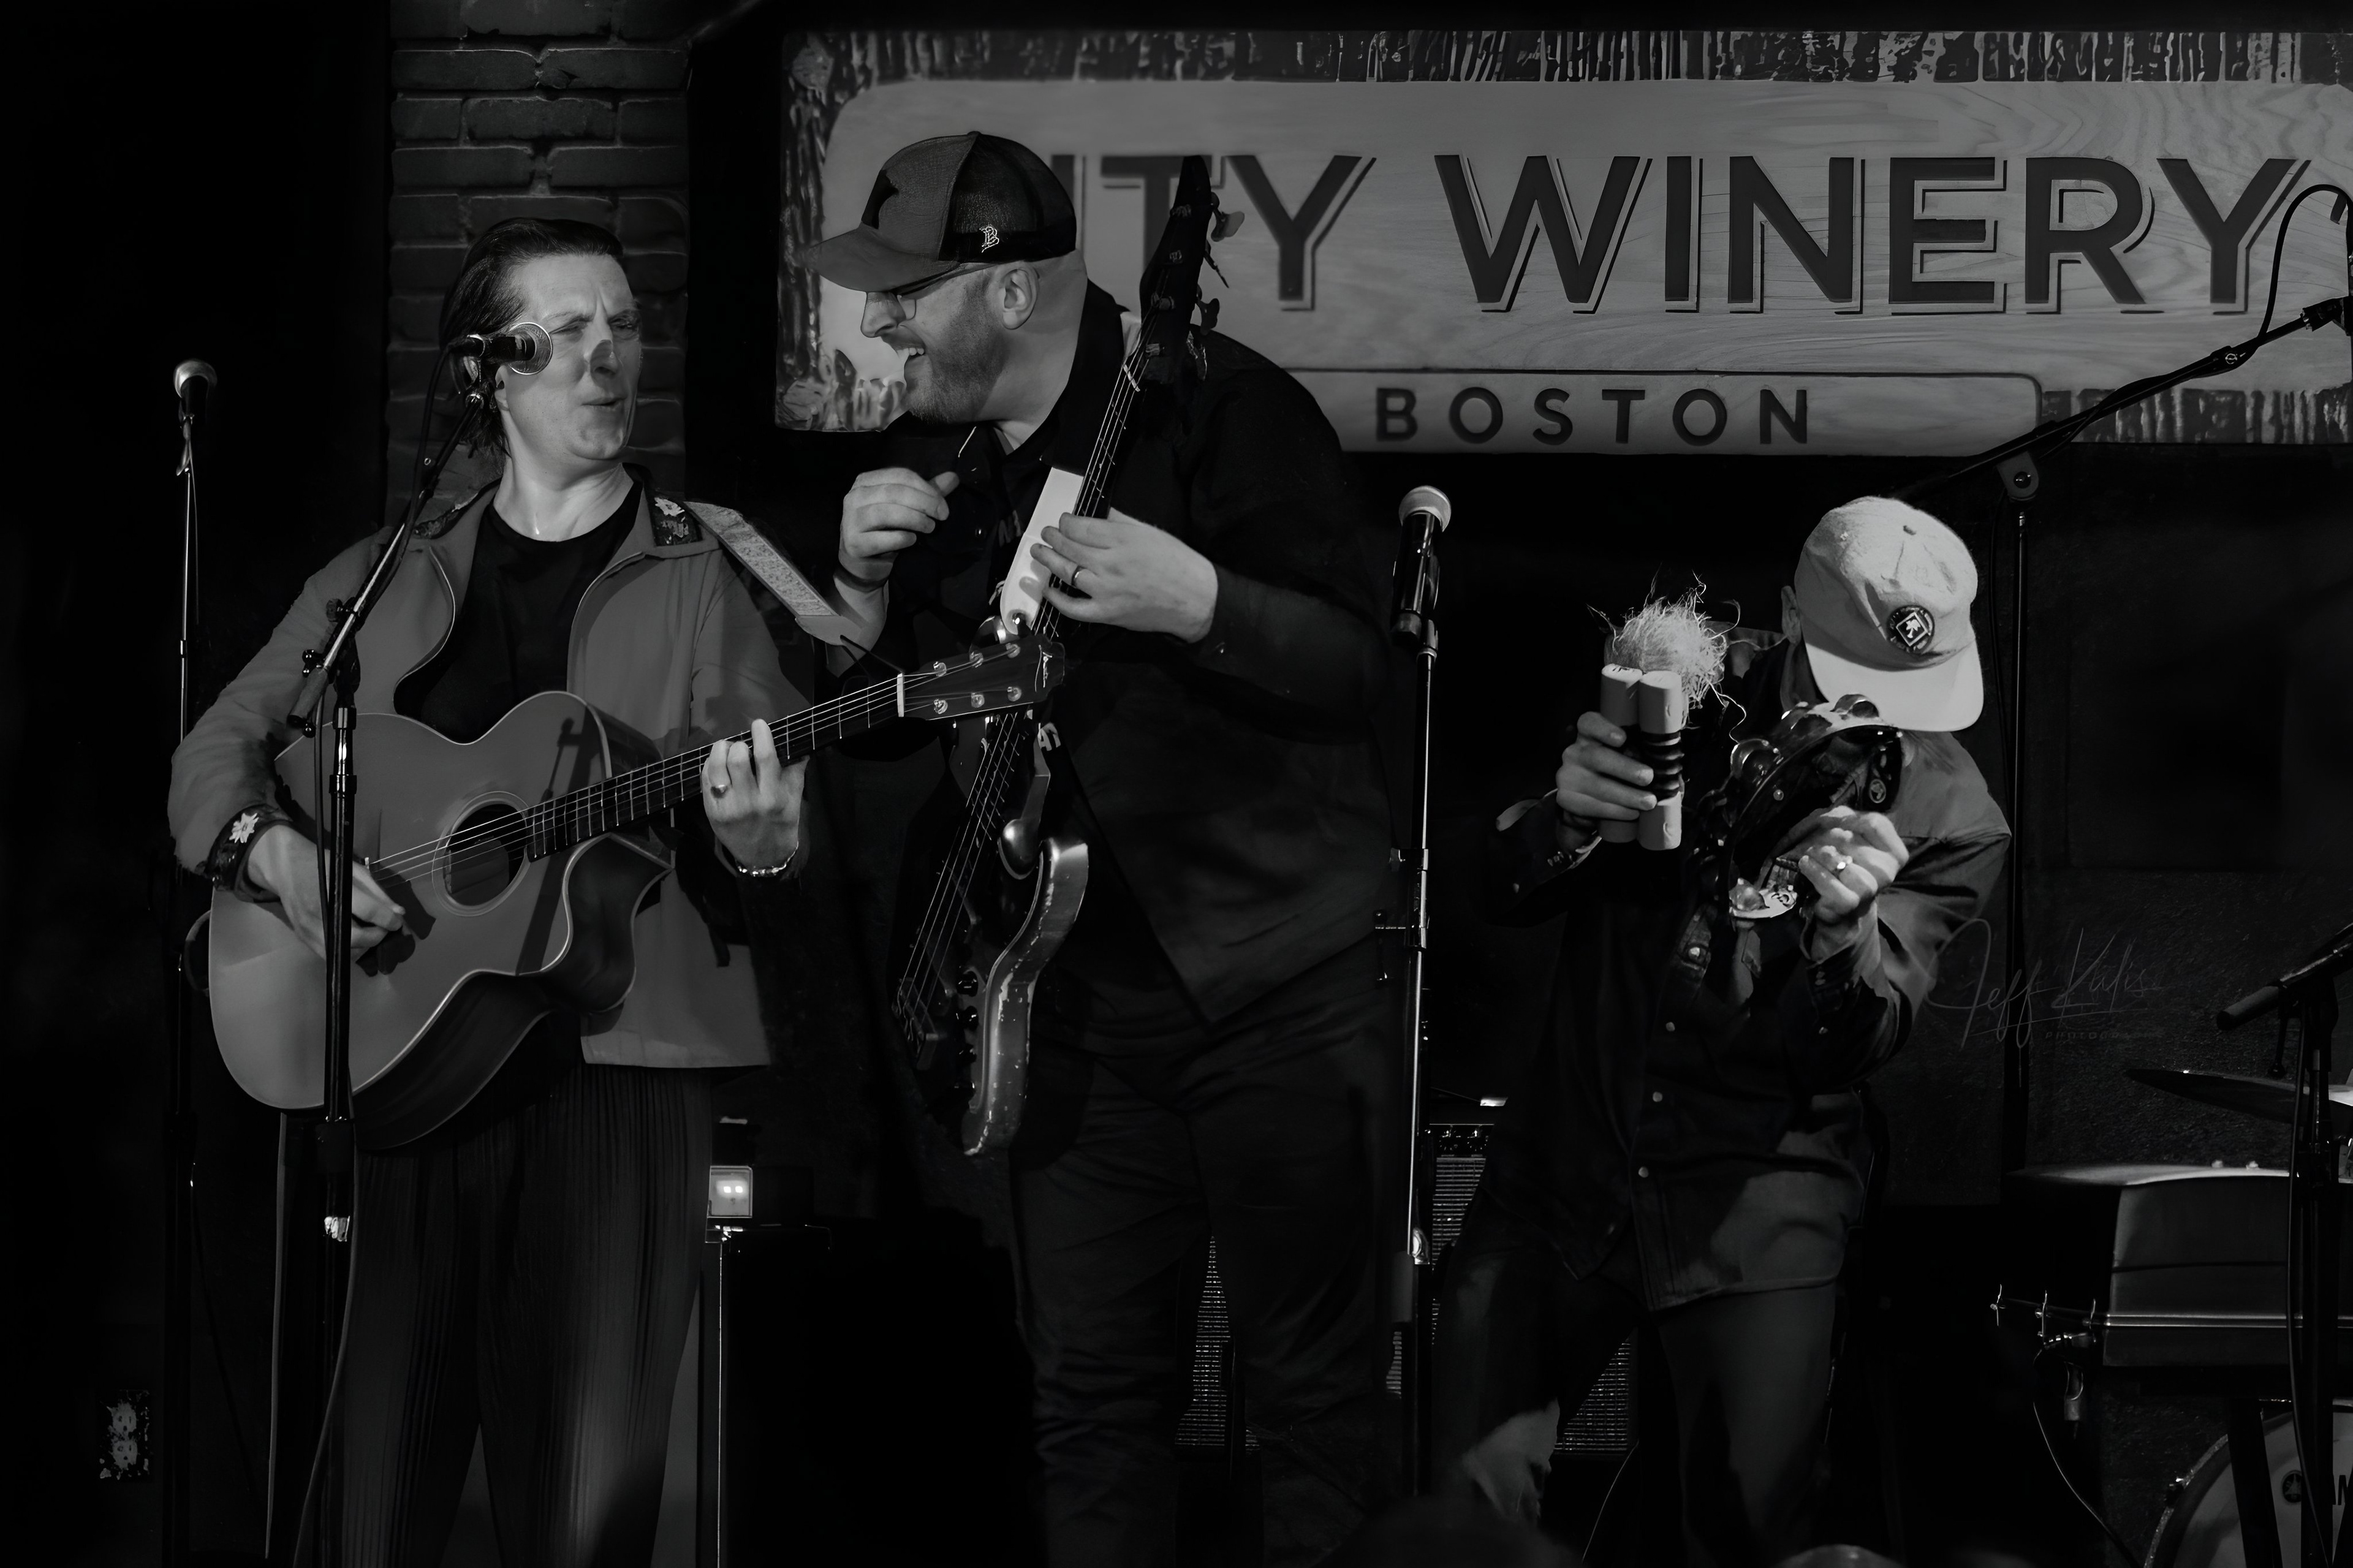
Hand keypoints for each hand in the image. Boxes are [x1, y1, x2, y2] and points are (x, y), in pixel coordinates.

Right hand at [243, 824, 405, 959]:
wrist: (286, 868)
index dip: (389, 920)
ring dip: (363, 947)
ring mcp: (308, 929)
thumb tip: (398, 913)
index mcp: (334, 891)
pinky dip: (346, 950)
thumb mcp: (353, 869)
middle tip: (384, 928)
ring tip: (369, 933)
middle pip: (356, 938)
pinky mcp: (302, 938)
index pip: (368, 912)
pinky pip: (329, 954)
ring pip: (344, 952)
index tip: (398, 922)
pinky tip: (352, 938)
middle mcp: (319, 914)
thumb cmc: (323, 865)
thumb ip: (376, 892)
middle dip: (377, 936)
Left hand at [702, 718, 806, 871]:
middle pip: (736, 758)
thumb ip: (795, 771)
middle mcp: (748, 802)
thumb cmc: (782, 825)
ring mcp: (727, 808)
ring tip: (726, 750)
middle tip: (742, 746)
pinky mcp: (711, 812)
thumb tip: (798, 744)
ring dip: (720, 751)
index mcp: (773, 797)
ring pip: (715, 766)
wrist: (763, 858)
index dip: (761, 735)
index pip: (765, 757)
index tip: (758, 724)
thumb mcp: (795, 799)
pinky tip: (718, 766)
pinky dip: (710, 766)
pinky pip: (705, 780)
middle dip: (738, 744)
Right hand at [839, 467, 958, 585]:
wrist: (864, 565)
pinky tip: (912, 540)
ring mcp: (850, 520)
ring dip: (914, 519)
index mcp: (866, 482)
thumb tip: (953, 477)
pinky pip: (880, 539)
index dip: (926, 488)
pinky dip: (900, 538)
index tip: (943, 505)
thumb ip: (927, 493)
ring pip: (886, 513)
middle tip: (942, 515)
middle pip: (894, 492)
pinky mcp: (853, 543)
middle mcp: (854, 497)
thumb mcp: (907, 509)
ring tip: (930, 528)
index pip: (900, 475)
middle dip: (924, 502)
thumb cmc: (886, 532)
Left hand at [1032, 512, 1217, 640]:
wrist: (1196, 599)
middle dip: (1053, 538)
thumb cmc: (1178, 563)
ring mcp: (1106, 589)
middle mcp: (1110, 562)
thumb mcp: (1152, 532)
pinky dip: (1056, 599)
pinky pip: (1074, 608)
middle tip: (1046, 533)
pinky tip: (1046, 590)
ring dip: (1048, 560)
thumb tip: (1100, 515)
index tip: (1063, 521)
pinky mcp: (1107, 613)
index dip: (1067, 522)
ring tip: (1039, 552)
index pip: (1081, 527)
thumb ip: (1122, 521)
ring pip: (1067, 572)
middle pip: (1070, 547)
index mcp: (1122, 539)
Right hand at [1551, 711, 1655, 845]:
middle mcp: (1574, 752)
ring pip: (1597, 784)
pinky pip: (1592, 805)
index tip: (1622, 738)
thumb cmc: (1616, 776)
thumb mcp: (1626, 760)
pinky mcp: (1566, 798)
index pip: (1588, 723)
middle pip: (1596, 756)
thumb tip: (1674, 776)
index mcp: (1589, 735)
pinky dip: (1616, 811)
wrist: (1586, 805)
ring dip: (1627, 795)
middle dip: (1625, 768)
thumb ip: (1645, 759)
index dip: (1603, 728)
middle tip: (1648, 778)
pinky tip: (1631, 813)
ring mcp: (1567, 775)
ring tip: (1648, 802)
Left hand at [1782, 805, 1908, 955]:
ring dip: (1819, 853)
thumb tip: (1831, 815)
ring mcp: (1870, 889)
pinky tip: (1806, 865)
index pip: (1875, 823)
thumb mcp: (1851, 836)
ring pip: (1838, 860)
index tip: (1832, 822)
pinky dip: (1813, 870)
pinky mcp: (1849, 903)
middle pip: (1850, 839)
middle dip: (1827, 836)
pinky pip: (1827, 880)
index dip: (1849, 818)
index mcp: (1895, 853)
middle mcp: (1887, 871)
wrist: (1844, 907)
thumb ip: (1845, 818)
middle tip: (1817, 841)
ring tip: (1811, 854)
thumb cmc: (1847, 865)